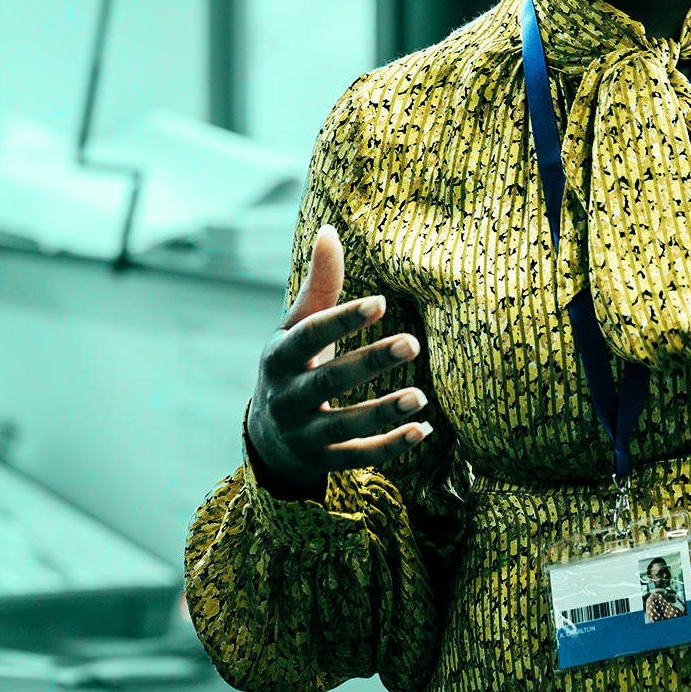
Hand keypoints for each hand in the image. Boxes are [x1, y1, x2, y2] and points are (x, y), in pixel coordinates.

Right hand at [245, 224, 432, 502]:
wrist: (268, 436)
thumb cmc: (293, 365)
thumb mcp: (296, 327)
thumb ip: (319, 286)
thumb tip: (329, 230)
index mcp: (279, 357)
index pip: (310, 335)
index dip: (343, 320)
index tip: (380, 302)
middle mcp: (286, 397)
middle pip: (327, 381)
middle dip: (369, 363)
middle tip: (413, 343)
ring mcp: (303, 434)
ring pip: (343, 426)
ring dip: (383, 412)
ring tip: (421, 397)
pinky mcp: (323, 461)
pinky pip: (357, 457)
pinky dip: (388, 448)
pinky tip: (422, 431)